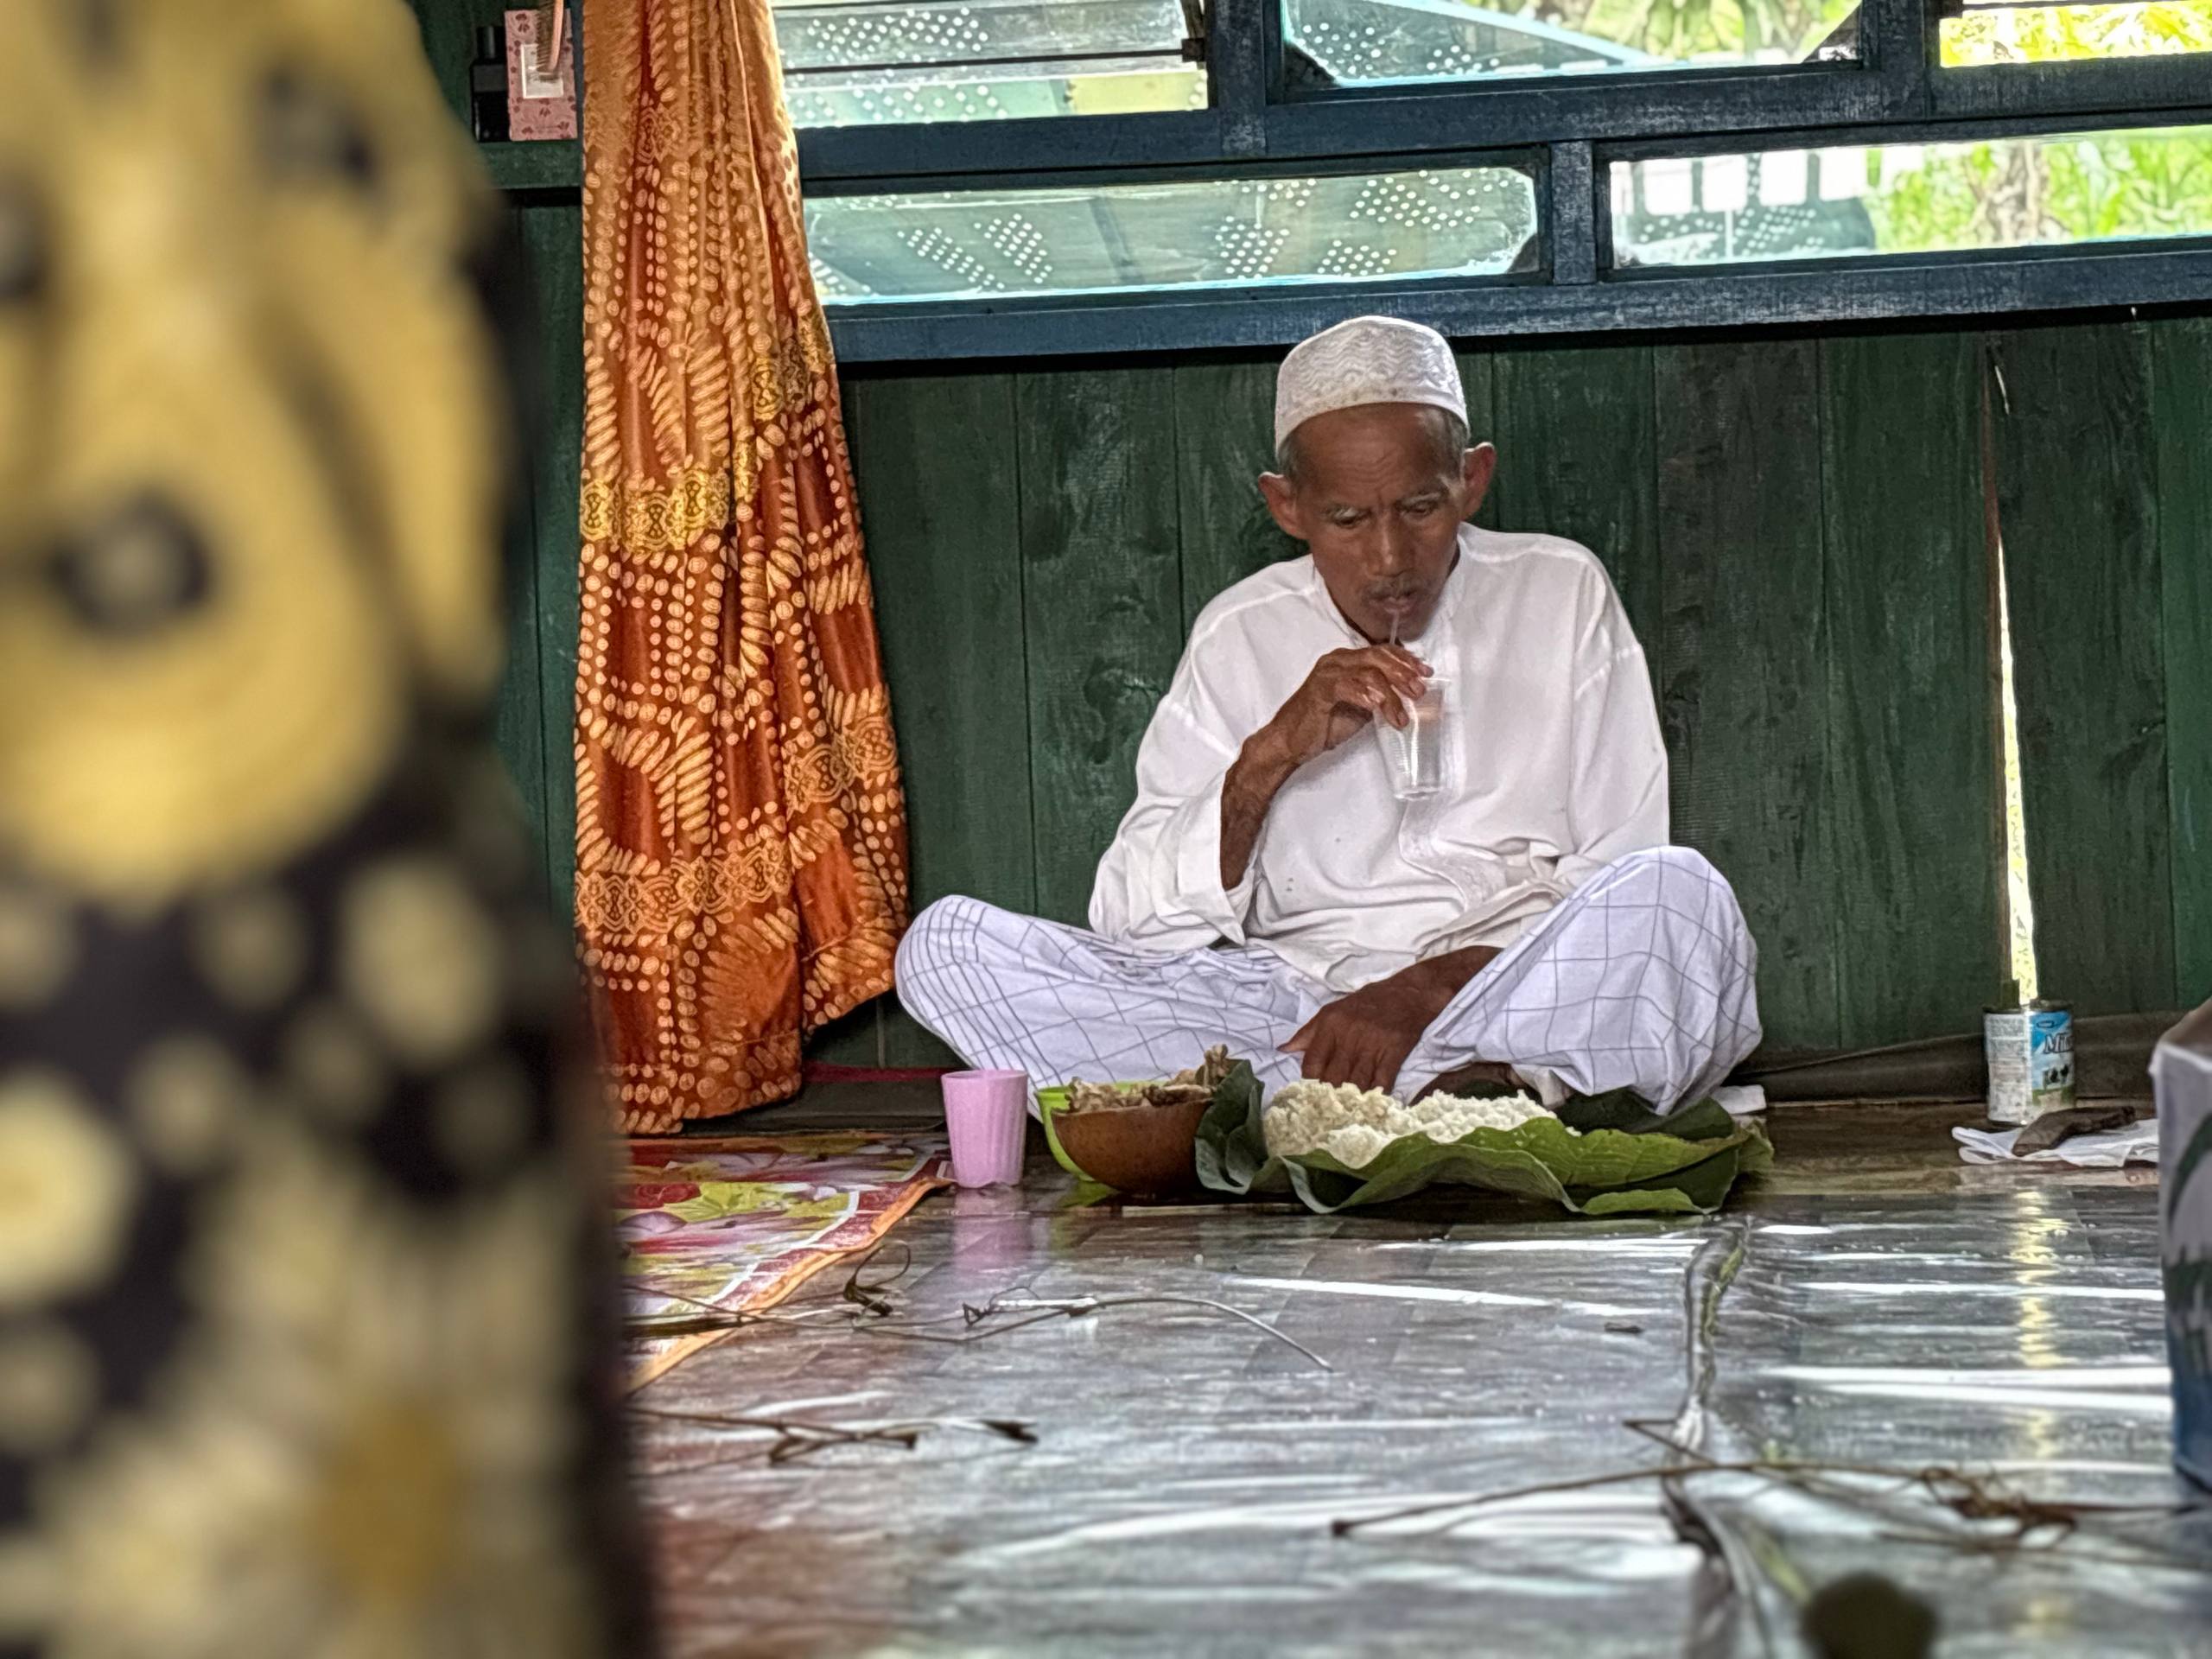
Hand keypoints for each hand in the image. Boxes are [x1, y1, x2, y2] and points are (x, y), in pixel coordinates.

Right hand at [1262, 646, 1428, 770]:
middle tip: (1419, 691)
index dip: (1406, 660)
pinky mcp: (1319, 690)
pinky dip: (1367, 696)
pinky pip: (1348, 686)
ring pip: (1368, 672)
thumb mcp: (1361, 707)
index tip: (1426, 672)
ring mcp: (1327, 673)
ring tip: (1400, 715)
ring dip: (1390, 694)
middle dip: (1403, 673)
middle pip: (1378, 657)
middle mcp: (1337, 661)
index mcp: (1347, 660)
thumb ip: (1381, 696)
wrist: (1289, 741)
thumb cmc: (1323, 724)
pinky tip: (1379, 708)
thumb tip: (1410, 697)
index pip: (1382, 651)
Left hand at [1279, 947, 1503, 1094]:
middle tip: (1324, 1116)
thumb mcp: (1333, 1010)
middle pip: (1332, 1078)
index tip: (1307, 1098)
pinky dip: (1375, 1097)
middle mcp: (1349, 1035)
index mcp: (1330, 1025)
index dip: (1308, 1084)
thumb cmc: (1367, 1002)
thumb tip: (1284, 1049)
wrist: (1409, 992)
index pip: (1311, 1062)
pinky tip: (1370, 1108)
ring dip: (1350, 1103)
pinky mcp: (1394, 1051)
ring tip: (1343, 1119)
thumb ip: (1308, 1032)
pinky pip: (1382, 1081)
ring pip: (1356, 1083)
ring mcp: (1373, 1044)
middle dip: (1327, 1099)